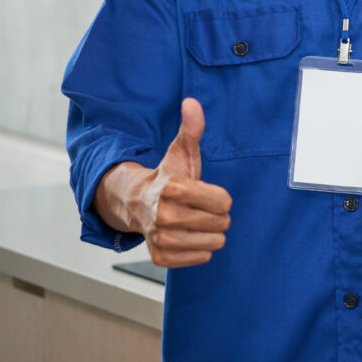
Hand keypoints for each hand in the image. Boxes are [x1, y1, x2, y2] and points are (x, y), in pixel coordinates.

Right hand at [137, 98, 231, 266]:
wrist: (136, 203)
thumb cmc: (168, 178)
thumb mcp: (181, 153)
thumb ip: (191, 129)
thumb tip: (191, 103)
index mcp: (174, 189)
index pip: (225, 202)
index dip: (220, 197)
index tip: (205, 192)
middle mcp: (165, 216)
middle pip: (222, 223)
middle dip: (216, 214)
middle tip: (198, 207)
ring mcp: (162, 239)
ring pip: (215, 242)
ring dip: (209, 232)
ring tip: (192, 220)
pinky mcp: (161, 258)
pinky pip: (202, 257)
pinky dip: (199, 248)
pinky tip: (185, 234)